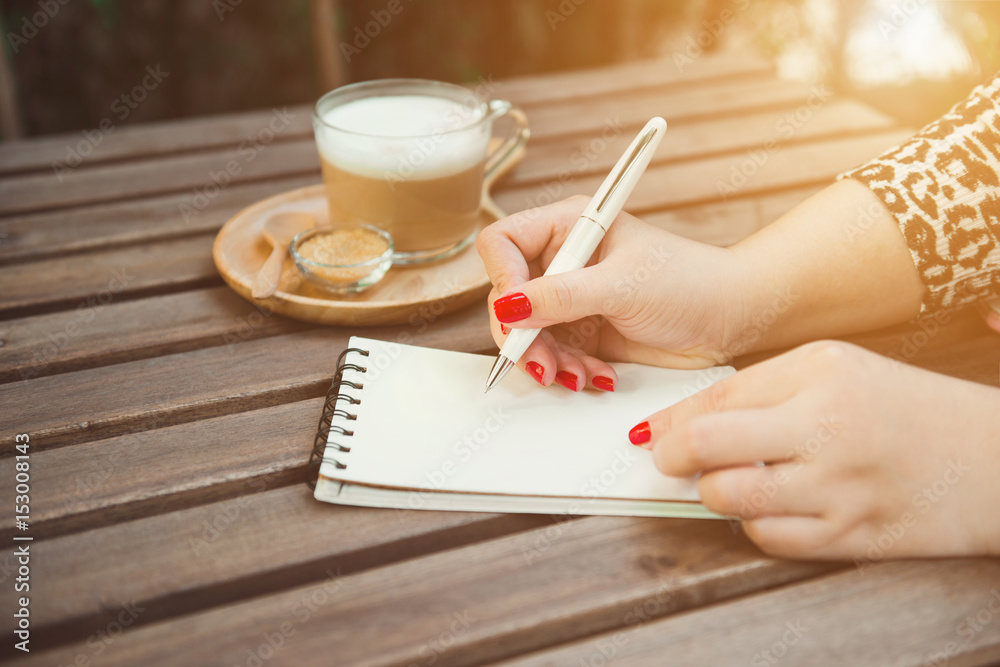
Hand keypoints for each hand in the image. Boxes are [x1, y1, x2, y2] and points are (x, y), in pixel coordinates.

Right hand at [476, 196, 748, 390]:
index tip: (517, 312)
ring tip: (576, 376)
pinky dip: (569, 372)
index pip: (504, 244)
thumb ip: (562, 296)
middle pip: (507, 296)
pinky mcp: (583, 332)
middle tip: (541, 362)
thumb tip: (509, 306)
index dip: (502, 278)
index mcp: (569, 226)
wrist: (731, 319)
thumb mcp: (623, 286)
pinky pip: (553, 356)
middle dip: (522, 335)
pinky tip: (597, 376)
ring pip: (526, 334)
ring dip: (546, 361)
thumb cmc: (691, 282)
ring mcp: (571, 299)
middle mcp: (564, 260)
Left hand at [635, 340, 999, 559]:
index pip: (715, 398)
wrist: (995, 459)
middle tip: (669, 462)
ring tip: (726, 482)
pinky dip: (755, 525)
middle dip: (671, 457)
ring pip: (727, 497)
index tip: (653, 434)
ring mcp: (839, 485)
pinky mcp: (852, 535)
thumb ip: (762, 389)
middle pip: (706, 446)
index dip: (670, 421)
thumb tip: (682, 423)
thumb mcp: (836, 370)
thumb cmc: (905, 408)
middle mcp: (827, 424)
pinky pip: (767, 537)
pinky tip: (772, 508)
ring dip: (713, 493)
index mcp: (820, 371)